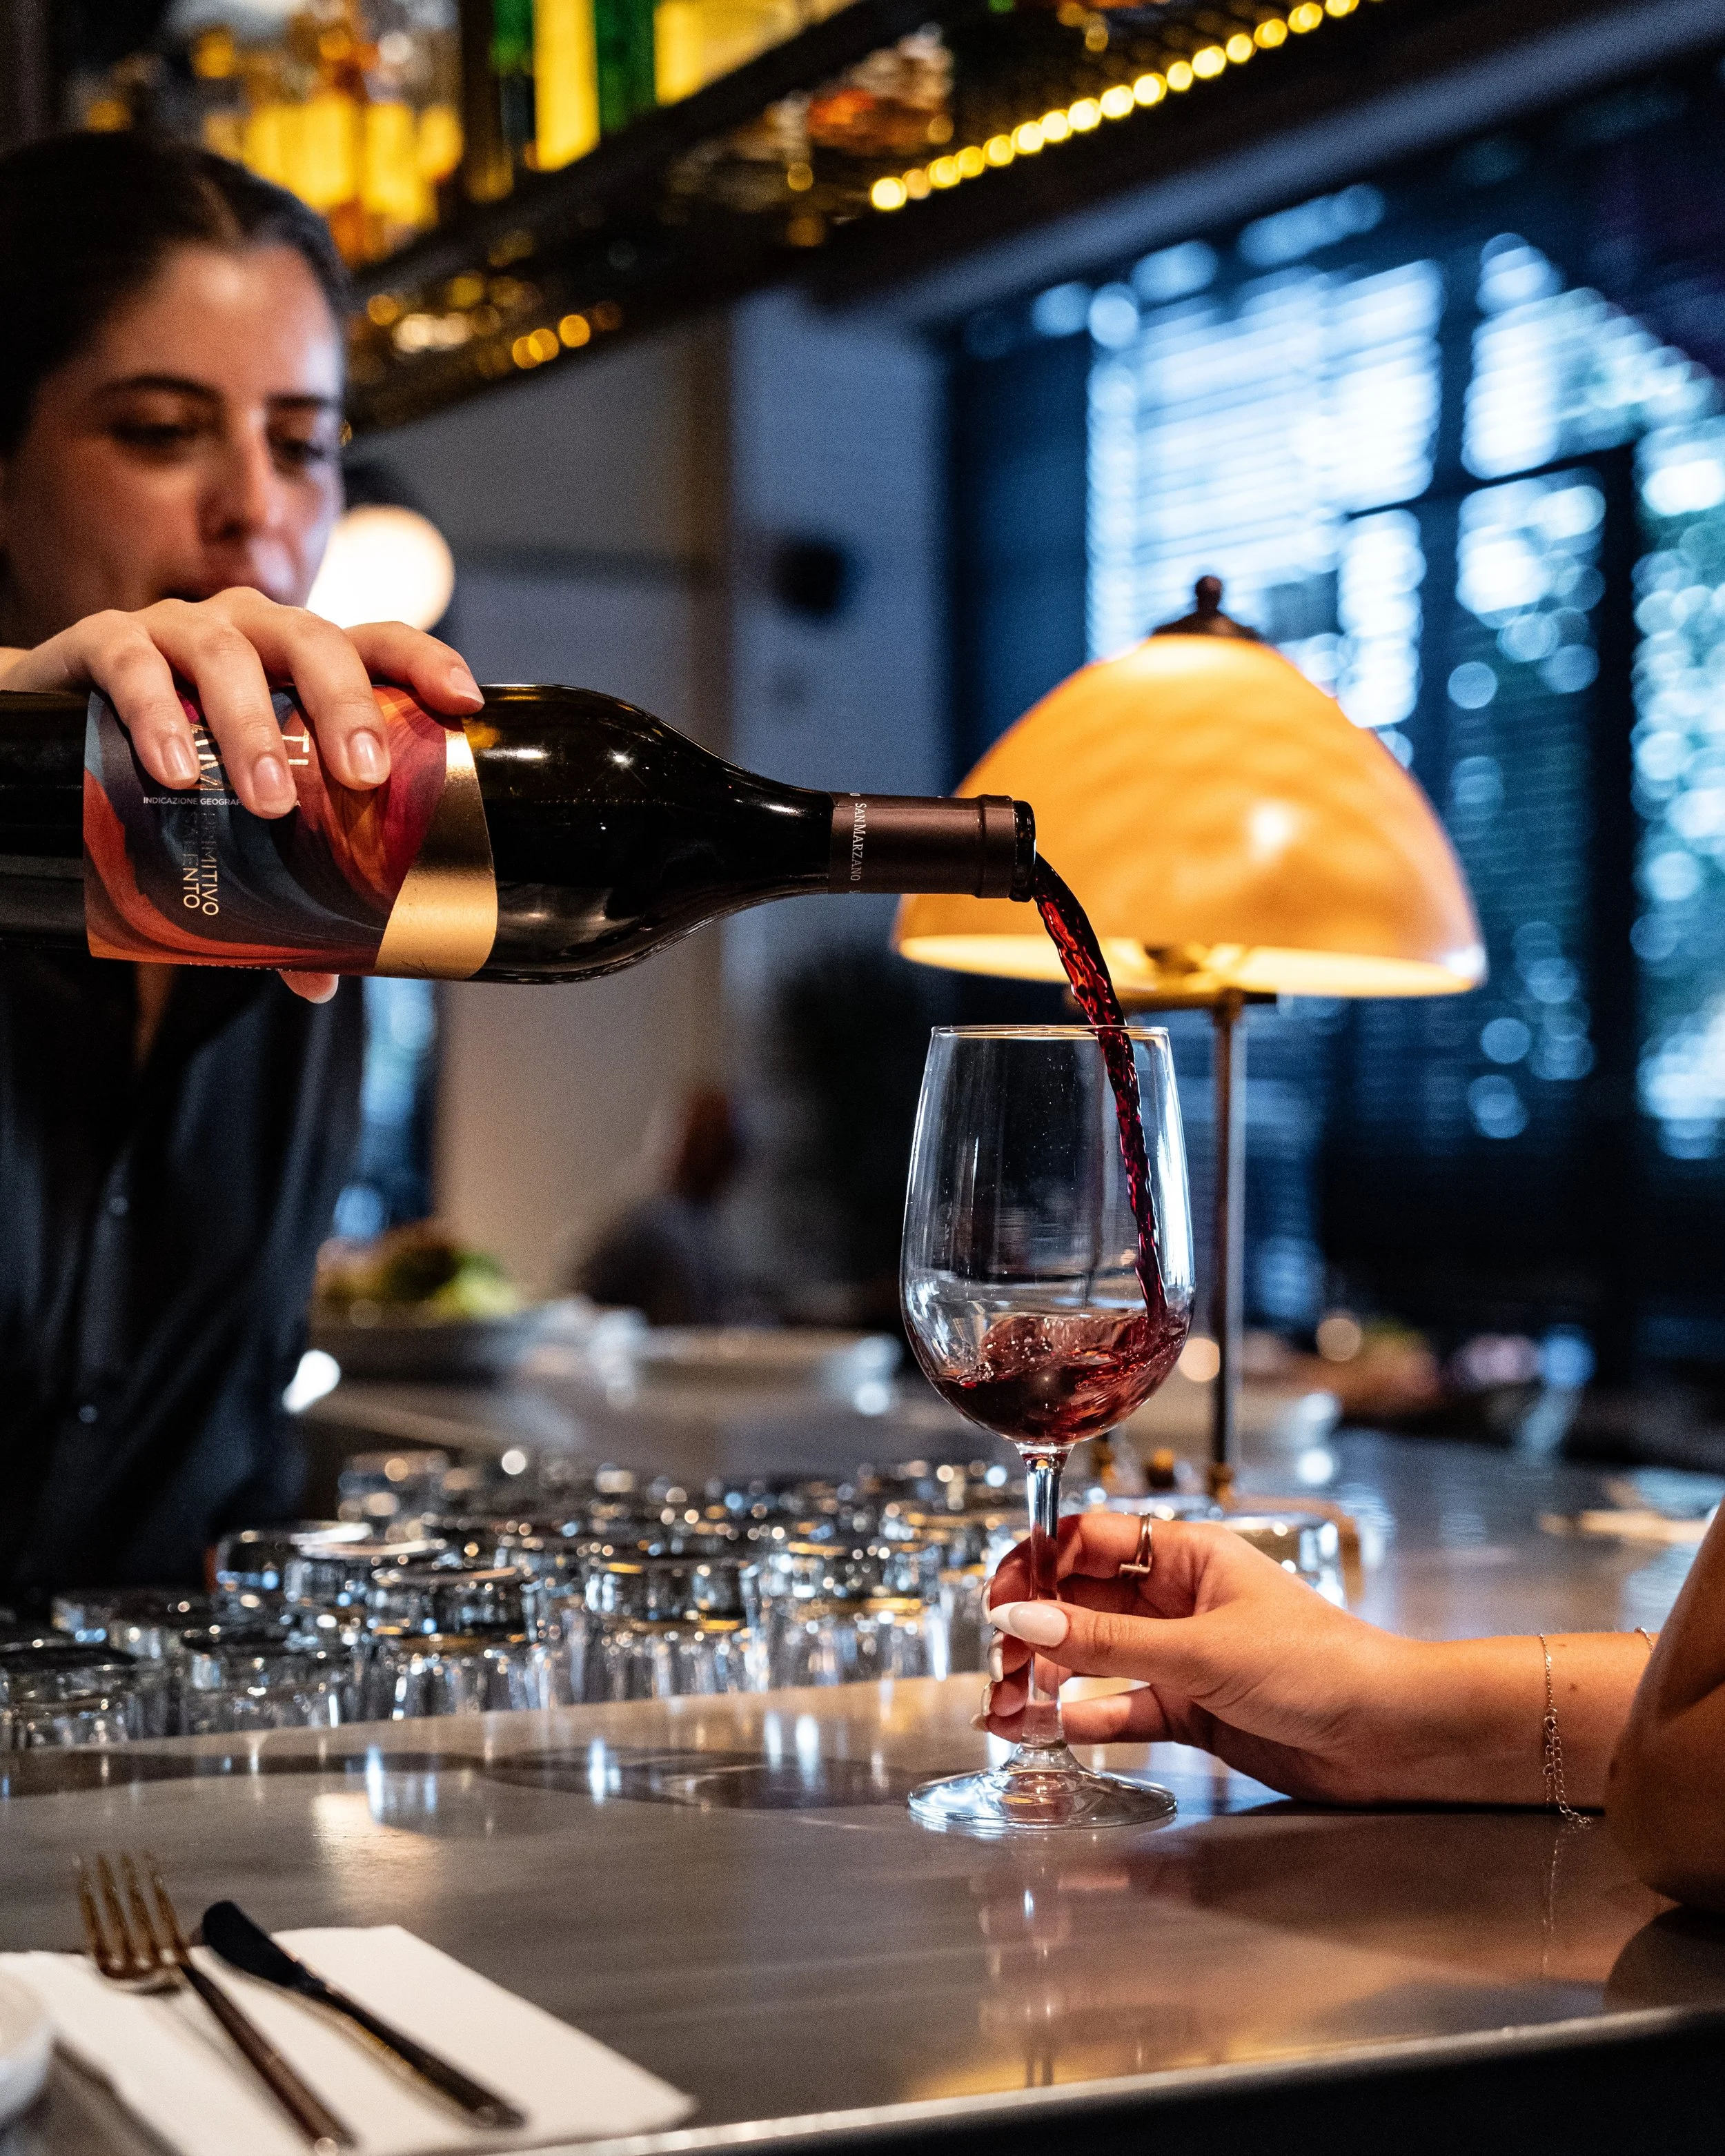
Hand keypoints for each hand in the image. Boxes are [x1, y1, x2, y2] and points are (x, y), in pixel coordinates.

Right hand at [0, 589, 482, 1001]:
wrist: (50, 733)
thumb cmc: (174, 771)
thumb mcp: (234, 820)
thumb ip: (281, 890)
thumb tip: (322, 981)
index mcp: (301, 664)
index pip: (377, 640)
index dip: (425, 661)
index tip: (463, 703)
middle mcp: (250, 631)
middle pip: (314, 640)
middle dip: (344, 706)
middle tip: (361, 778)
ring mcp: (177, 629)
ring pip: (227, 654)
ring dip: (254, 728)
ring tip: (269, 802)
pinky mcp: (104, 643)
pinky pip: (133, 666)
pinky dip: (155, 715)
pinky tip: (172, 772)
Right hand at [981, 1511, 1553, 1805]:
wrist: (1391, 1735)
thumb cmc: (1321, 1665)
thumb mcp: (1201, 1649)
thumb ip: (1104, 1644)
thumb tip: (1021, 1620)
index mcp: (1187, 1555)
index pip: (1091, 1541)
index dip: (1038, 1563)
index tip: (998, 1597)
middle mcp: (1179, 1600)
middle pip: (1083, 1602)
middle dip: (1033, 1630)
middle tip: (998, 1664)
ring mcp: (1183, 1656)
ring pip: (1095, 1660)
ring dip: (1047, 1681)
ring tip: (1004, 1708)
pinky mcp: (1192, 1710)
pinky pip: (1122, 1709)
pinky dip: (1084, 1719)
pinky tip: (1049, 1729)